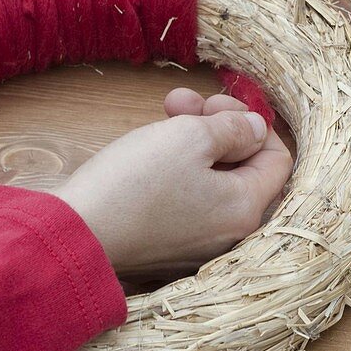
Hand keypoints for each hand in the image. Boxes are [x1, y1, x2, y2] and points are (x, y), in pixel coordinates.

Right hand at [51, 88, 291, 278]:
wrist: (73, 234)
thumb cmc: (133, 183)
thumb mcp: (189, 136)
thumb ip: (234, 128)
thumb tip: (257, 130)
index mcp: (245, 209)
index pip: (277, 159)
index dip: (253, 123)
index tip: (217, 105)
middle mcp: (230, 234)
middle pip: (244, 167)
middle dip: (217, 125)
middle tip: (185, 103)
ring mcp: (198, 245)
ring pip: (213, 179)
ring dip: (193, 140)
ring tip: (163, 114)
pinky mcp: (167, 247)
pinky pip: (189, 200)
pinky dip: (178, 170)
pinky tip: (151, 149)